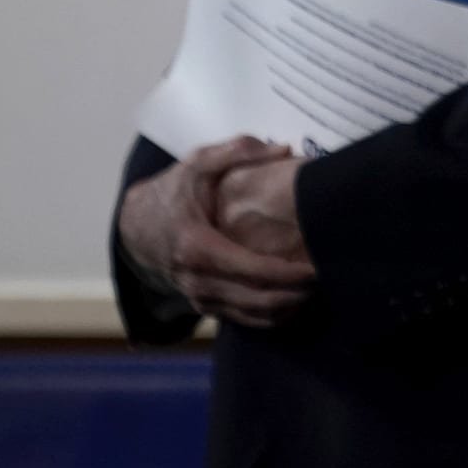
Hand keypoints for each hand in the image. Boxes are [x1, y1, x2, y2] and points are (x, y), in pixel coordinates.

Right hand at [117, 138, 315, 328]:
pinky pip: (245, 319)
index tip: (320, 267)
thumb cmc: (173, 192)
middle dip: (299, 293)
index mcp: (198, 247)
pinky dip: (275, 316)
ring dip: (292, 307)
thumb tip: (283, 148)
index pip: (254, 270)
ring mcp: (200, 297)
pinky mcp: (205, 305)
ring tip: (324, 289)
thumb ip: (237, 151)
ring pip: (255, 316)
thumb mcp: (198, 163)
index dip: (290, 273)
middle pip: (259, 299)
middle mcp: (198, 279)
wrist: (134, 226)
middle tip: (333, 277)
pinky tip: (301, 300)